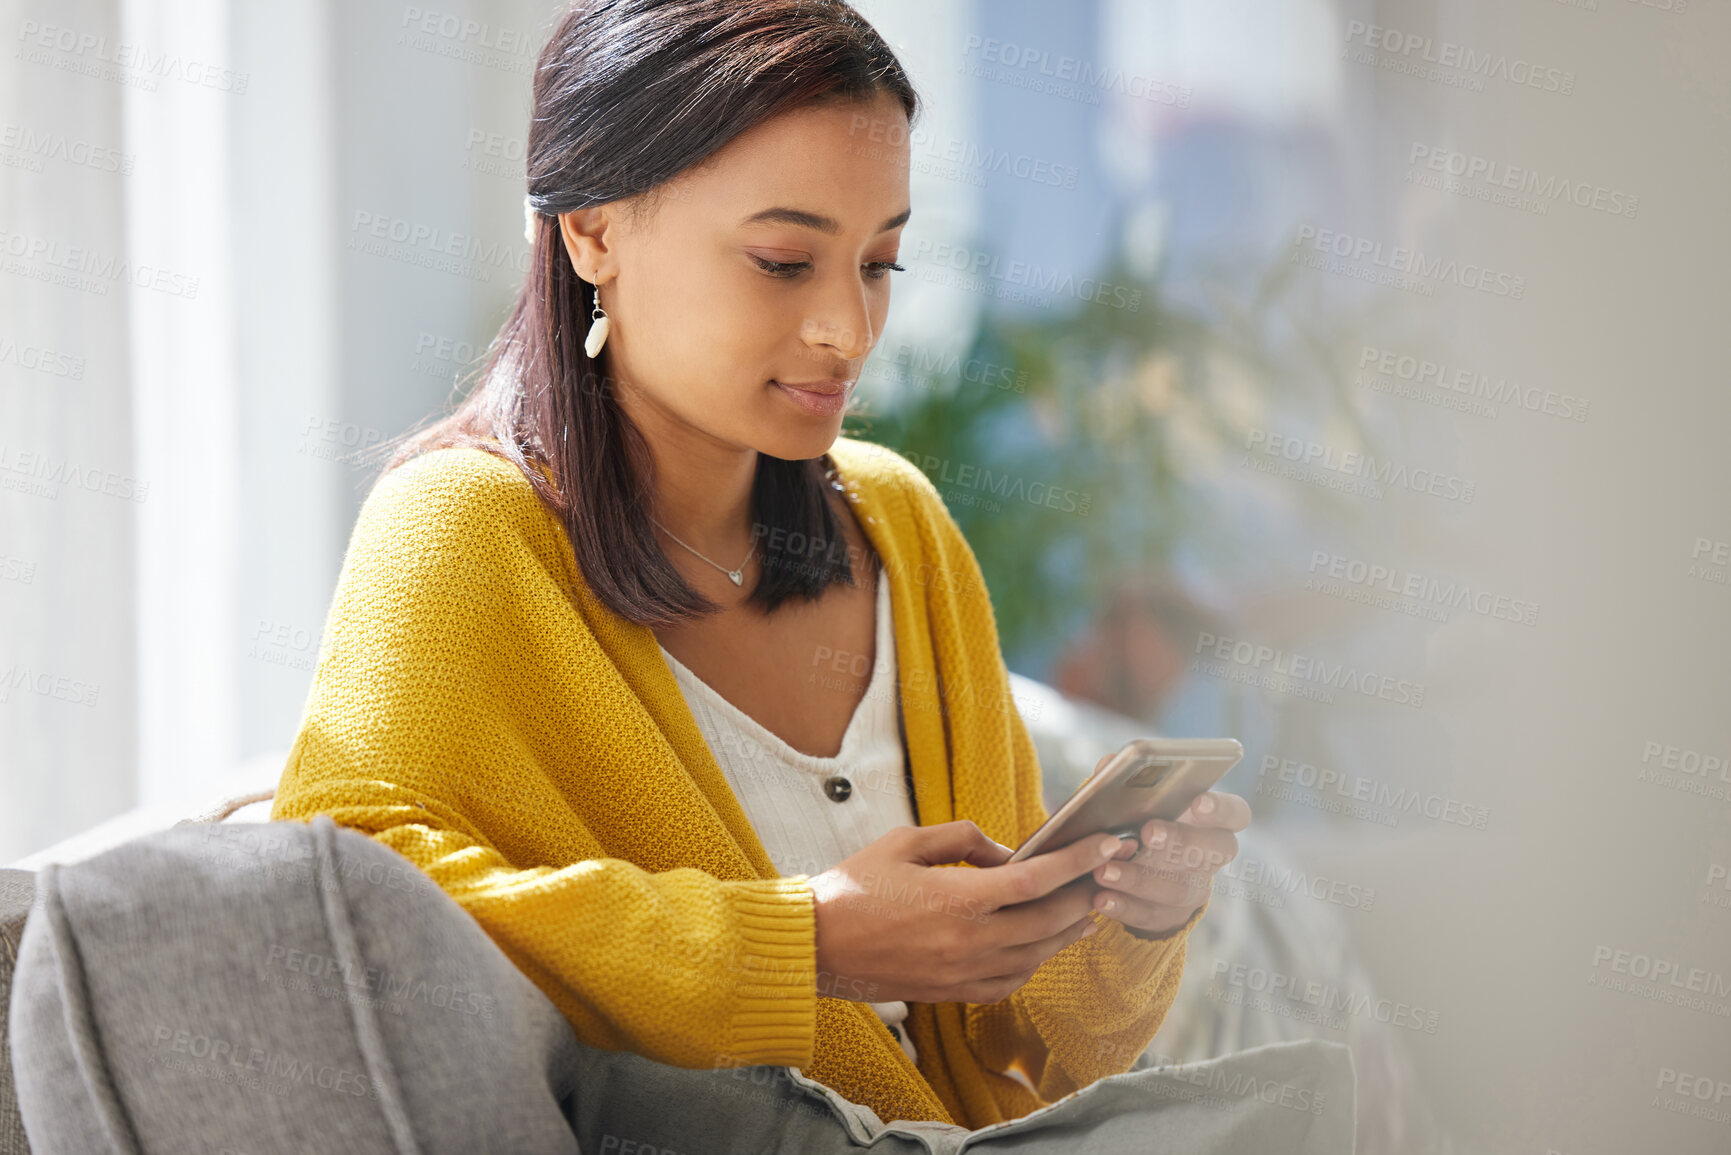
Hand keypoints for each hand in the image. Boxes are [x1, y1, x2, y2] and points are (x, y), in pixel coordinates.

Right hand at [807, 820, 1130, 1004]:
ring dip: (1066, 933)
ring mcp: (961, 974)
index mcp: (955, 899)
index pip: (1036, 879)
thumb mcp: (905, 842)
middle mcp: (966, 942)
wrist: (814, 946)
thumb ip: (963, 840)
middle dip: (1083, 896)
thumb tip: (1008, 851)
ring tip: (1087, 911)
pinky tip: (1042, 947)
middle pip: (1047, 921)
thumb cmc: (854, 888)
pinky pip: (1010, 983)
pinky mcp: (952, 994)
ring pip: (1035, 956)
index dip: (1078, 861)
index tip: (1108, 844)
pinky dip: (1034, 963)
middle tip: (1107, 875)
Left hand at [1088, 790, 1250, 938]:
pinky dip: (1124, 907)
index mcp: (1210, 820)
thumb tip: (1111, 765)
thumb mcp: (1130, 799)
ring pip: (1178, 888)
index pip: (1235, 813)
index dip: (1222, 808)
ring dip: (1140, 879)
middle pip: (1214, 851)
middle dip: (1181, 841)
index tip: (1198, 802)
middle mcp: (1210, 856)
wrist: (1130, 869)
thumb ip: (1123, 781)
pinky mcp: (1170, 917)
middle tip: (1148, 832)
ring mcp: (1193, 890)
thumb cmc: (1133, 820)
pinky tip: (1101, 898)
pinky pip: (1152, 915)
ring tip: (1104, 871)